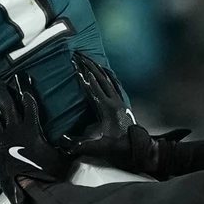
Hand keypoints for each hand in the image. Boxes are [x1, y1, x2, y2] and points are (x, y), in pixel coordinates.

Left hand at [0, 71, 74, 203]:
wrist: (33, 186)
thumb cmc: (49, 171)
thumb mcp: (62, 157)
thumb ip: (63, 147)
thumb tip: (70, 142)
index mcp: (31, 128)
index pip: (28, 103)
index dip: (24, 89)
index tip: (20, 77)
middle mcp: (13, 130)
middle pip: (5, 105)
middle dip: (1, 92)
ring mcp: (0, 141)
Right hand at [55, 55, 184, 175]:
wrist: (140, 149)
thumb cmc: (120, 148)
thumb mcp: (101, 148)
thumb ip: (82, 146)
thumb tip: (63, 144)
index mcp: (107, 108)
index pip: (93, 88)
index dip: (83, 75)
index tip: (74, 64)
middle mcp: (114, 101)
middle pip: (100, 78)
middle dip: (88, 65)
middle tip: (77, 54)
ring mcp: (119, 100)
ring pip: (108, 78)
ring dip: (97, 67)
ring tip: (87, 57)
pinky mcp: (122, 103)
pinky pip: (113, 84)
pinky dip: (106, 74)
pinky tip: (102, 70)